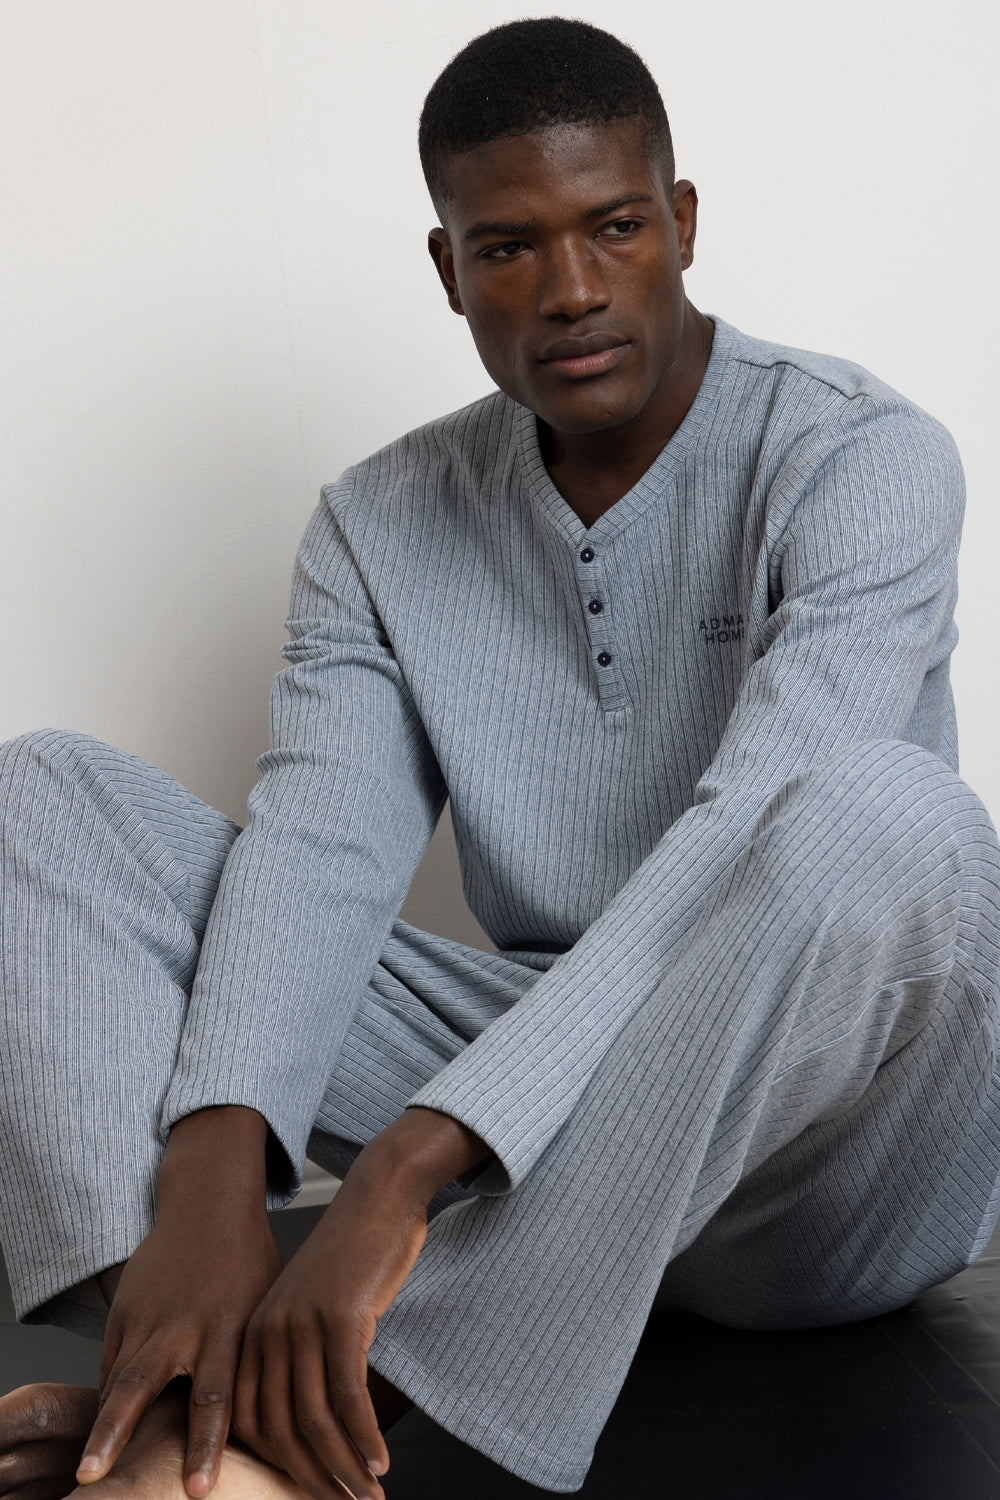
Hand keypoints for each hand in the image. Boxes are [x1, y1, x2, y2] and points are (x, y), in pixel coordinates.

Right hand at [76, 1106, 279, 1498]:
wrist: (211, 1202)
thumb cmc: (249, 1261)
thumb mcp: (265, 1308)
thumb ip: (256, 1364)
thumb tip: (278, 1424)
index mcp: (226, 1328)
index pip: (214, 1396)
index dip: (205, 1446)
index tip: (197, 1491)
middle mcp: (181, 1325)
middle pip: (141, 1385)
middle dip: (118, 1435)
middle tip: (96, 1476)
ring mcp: (146, 1315)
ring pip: (117, 1377)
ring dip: (103, 1425)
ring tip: (91, 1468)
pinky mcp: (123, 1307)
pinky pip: (110, 1362)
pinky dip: (107, 1396)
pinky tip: (105, 1429)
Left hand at [231, 1108, 487, 1499]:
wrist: (380, 1195)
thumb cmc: (355, 1258)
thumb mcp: (316, 1311)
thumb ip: (304, 1361)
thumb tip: (313, 1429)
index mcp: (253, 1335)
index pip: (251, 1425)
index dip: (281, 1470)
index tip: (313, 1497)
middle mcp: (267, 1333)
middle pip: (281, 1431)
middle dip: (314, 1480)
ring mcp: (300, 1324)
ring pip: (315, 1419)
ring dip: (343, 1469)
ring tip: (369, 1497)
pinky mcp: (339, 1316)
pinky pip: (347, 1393)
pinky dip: (363, 1435)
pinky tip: (380, 1461)